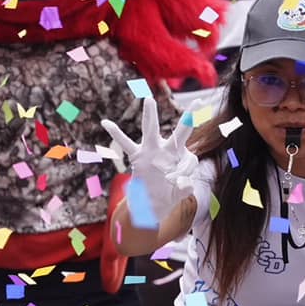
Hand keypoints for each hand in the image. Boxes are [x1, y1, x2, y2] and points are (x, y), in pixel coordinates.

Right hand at [98, 94, 199, 218]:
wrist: (151, 205)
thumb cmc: (168, 195)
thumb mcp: (180, 193)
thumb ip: (184, 187)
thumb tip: (182, 182)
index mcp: (182, 158)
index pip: (190, 158)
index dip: (186, 170)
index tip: (179, 183)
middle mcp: (168, 150)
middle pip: (181, 132)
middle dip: (189, 117)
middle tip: (198, 102)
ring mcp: (152, 151)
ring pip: (152, 131)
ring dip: (150, 116)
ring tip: (148, 100)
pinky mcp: (137, 156)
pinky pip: (125, 144)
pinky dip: (116, 134)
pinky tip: (106, 123)